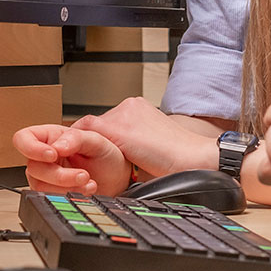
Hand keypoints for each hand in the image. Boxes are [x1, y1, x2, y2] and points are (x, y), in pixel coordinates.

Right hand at [12, 124, 130, 195]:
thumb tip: (56, 146)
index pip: (23, 139)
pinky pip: (49, 197)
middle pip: (33, 167)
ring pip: (39, 185)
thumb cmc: (105, 154)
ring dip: (66, 186)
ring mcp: (46, 175)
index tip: (52, 155)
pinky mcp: (52, 191)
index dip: (31, 148)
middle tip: (83, 174)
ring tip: (88, 182)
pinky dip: (69, 195)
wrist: (117, 177)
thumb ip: (76, 138)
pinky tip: (85, 190)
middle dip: (59, 174)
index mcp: (50, 136)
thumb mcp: (96, 140)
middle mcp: (44, 156)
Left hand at [72, 97, 216, 179]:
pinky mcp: (118, 128)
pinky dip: (78, 145)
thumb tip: (115, 157)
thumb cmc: (176, 160)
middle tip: (85, 162)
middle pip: (97, 124)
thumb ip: (131, 144)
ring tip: (84, 165)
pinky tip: (77, 158)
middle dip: (91, 143)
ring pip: (91, 129)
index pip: (107, 121)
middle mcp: (130, 106)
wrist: (193, 159)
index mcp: (139, 108)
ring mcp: (123, 114)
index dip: (97, 139)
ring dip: (86, 146)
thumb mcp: (148, 147)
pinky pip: (86, 133)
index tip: (92, 154)